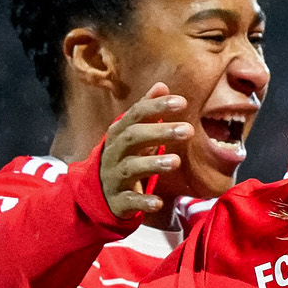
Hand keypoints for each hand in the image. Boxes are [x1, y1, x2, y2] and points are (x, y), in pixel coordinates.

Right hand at [100, 83, 187, 218]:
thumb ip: (146, 110)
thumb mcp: (132, 132)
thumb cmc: (124, 156)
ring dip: (153, 163)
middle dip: (160, 133)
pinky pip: (129, 200)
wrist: (98, 192)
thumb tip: (161, 85)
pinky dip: (143, 201)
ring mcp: (114, 176)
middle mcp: (114, 152)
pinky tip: (159, 201)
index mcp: (120, 133)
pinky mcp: (118, 200)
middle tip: (188, 130)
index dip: (157, 107)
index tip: (182, 102)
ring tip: (176, 161)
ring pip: (131, 168)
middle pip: (134, 138)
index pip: (136, 114)